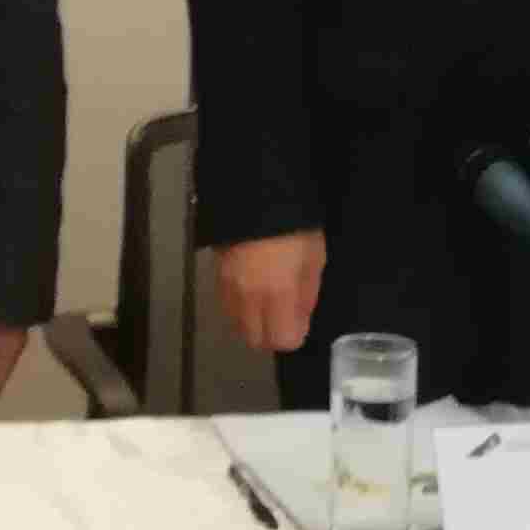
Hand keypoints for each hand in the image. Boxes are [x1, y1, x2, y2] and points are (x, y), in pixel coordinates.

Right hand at [215, 229, 327, 354]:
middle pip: (254, 339)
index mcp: (277, 293)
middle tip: (283, 315)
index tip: (299, 322)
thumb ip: (307, 294)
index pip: (283, 341)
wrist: (252, 189)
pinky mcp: (215, 274)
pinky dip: (240, 305)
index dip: (294, 335)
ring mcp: (227, 286)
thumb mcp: (314, 257)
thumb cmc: (294, 224)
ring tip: (267, 298)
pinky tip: (252, 284)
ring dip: (253, 321)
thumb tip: (300, 321)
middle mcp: (248, 297)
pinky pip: (227, 304)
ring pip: (237, 324)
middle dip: (270, 334)